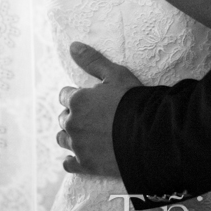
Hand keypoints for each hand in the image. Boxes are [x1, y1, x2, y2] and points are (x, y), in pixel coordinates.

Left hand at [57, 41, 142, 176]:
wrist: (148, 133)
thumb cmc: (132, 100)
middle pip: (63, 117)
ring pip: (63, 138)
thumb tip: (72, 45)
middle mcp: (72, 123)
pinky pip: (69, 164)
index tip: (89, 98)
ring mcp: (78, 146)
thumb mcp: (115, 74)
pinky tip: (77, 157)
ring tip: (84, 133)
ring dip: (69, 135)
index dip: (77, 95)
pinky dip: (71, 160)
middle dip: (73, 114)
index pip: (65, 96)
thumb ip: (92, 60)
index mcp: (77, 100)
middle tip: (91, 115)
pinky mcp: (85, 165)